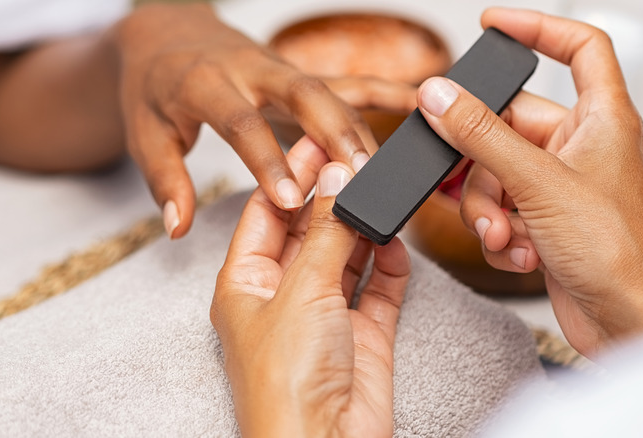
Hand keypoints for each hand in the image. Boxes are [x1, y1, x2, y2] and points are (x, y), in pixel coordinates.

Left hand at [114, 3, 414, 237]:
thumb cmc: (155, 89)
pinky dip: (382, 90)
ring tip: (386, 170)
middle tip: (360, 174)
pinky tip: (415, 101)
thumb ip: (165, 180)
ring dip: (360, 128)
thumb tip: (178, 226)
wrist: (167, 34)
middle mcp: (250, 71)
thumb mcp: (145, 135)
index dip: (267, 161)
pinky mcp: (300, 73)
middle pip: (301, 95)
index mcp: (206, 84)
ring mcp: (281, 69)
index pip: (242, 124)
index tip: (290, 200)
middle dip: (334, 134)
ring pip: (330, 92)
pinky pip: (346, 80)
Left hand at [210, 136, 409, 436]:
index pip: (266, 212)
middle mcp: (284, 296)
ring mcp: (326, 314)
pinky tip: (395, 241)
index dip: (290, 176)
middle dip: (333, 196)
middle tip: (359, 157)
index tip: (318, 141)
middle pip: (309, 230)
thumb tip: (338, 177)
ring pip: (347, 254)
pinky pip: (379, 286)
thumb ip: (327, 232)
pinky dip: (389, 263)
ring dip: (364, 226)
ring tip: (380, 190)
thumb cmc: (287, 383)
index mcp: (246, 284)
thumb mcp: (302, 290)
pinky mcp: (363, 333)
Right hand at [417, 8, 642, 355]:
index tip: (494, 25)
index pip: (579, 48)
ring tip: (506, 235)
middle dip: (483, 167)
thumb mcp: (538, 182)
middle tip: (477, 186)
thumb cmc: (618, 253)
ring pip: (494, 174)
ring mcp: (558, 186)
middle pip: (507, 127)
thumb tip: (440, 97)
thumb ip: (482, 136)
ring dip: (488, 209)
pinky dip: (500, 233)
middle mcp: (579, 147)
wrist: (627, 322)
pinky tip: (521, 253)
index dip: (538, 28)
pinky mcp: (543, 221)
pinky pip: (500, 209)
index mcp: (600, 118)